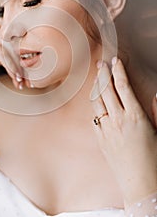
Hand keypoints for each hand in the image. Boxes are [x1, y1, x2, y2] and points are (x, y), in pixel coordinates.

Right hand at [0, 18, 24, 88]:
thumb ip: (11, 58)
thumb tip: (26, 72)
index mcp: (6, 24)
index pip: (23, 41)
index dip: (30, 58)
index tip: (33, 74)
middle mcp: (1, 24)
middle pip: (19, 46)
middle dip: (25, 66)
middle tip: (29, 82)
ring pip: (12, 51)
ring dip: (18, 69)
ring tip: (21, 82)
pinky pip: (2, 54)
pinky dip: (10, 67)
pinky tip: (14, 77)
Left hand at [91, 58, 156, 207]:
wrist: (142, 185)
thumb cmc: (155, 159)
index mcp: (135, 116)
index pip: (123, 86)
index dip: (118, 70)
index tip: (115, 60)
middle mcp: (118, 120)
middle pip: (106, 90)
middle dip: (103, 74)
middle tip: (101, 63)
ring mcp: (107, 130)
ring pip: (97, 101)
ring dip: (96, 87)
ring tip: (97, 78)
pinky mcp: (101, 139)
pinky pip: (94, 117)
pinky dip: (95, 105)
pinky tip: (96, 100)